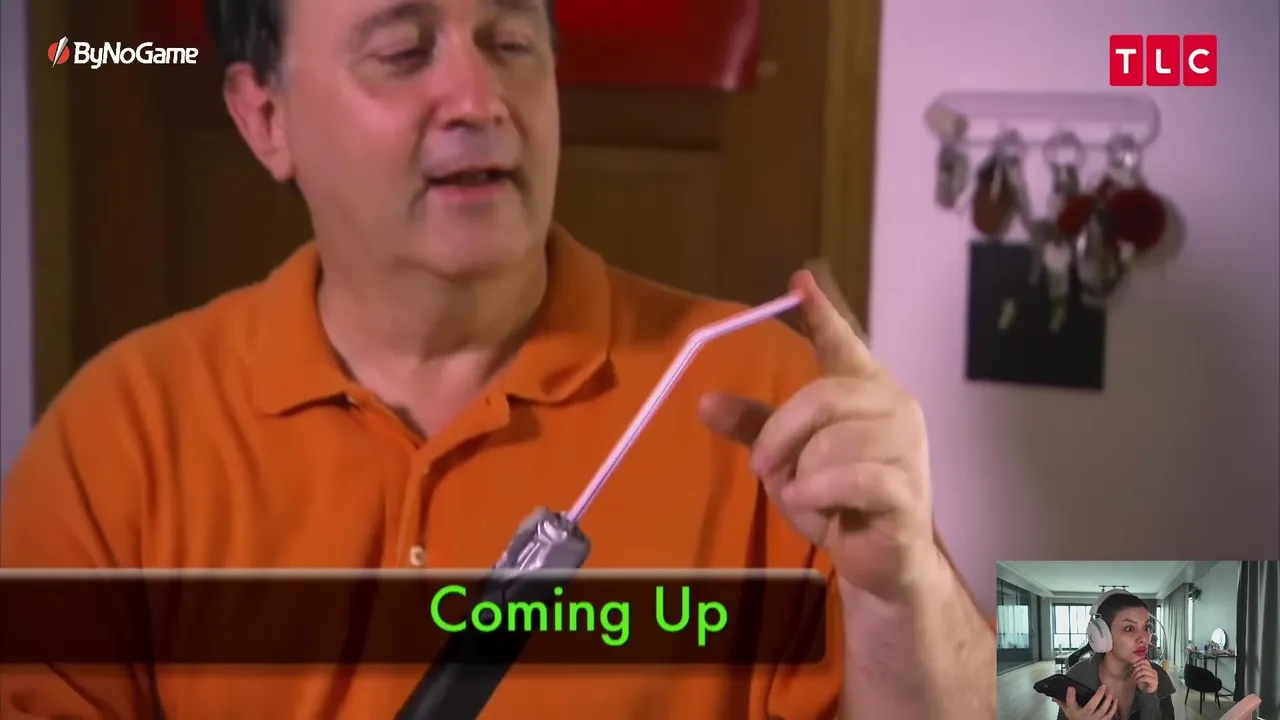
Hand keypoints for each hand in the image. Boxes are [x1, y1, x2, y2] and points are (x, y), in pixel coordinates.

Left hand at [699, 265, 935, 599]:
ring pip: (832, 443)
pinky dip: (818, 494)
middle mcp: (894, 408)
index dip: (823, 314)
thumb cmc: (837, 499)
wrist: (881, 560)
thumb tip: (704, 402)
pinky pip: (849, 479)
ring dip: (802, 476)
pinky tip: (816, 506)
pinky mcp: (907, 491)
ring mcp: (907, 449)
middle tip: (766, 469)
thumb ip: (754, 426)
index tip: (800, 282)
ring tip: (809, 496)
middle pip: (822, 396)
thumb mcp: (788, 458)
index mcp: (865, 390)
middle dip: (781, 435)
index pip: (844, 344)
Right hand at [1055, 685, 1117, 719]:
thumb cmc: (1074, 717)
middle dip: (1098, 696)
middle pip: (1092, 707)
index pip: (1070, 703)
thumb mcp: (1067, 710)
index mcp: (1075, 712)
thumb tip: (1054, 694)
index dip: (1070, 695)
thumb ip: (1061, 701)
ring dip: (1108, 701)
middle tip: (1104, 687)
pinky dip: (1113, 708)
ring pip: (1103, 711)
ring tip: (1111, 692)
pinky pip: (1109, 715)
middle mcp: (1085, 716)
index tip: (1071, 687)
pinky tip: (1115, 701)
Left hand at [1133, 659, 1157, 692]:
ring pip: (1144, 671)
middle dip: (1135, 670)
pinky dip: (1139, 679)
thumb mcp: (1138, 674)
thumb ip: (1137, 668)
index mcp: (1150, 668)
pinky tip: (1136, 682)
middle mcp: (1153, 671)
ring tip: (1134, 678)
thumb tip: (1133, 664)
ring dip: (1137, 675)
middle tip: (1132, 675)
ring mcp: (1155, 676)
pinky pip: (1145, 678)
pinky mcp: (1155, 681)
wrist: (1146, 692)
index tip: (1133, 666)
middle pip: (1143, 666)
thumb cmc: (1141, 682)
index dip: (1138, 662)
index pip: (1145, 661)